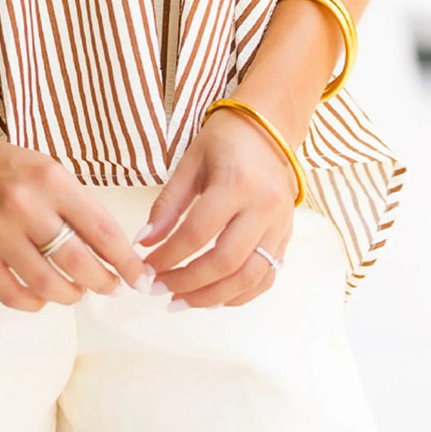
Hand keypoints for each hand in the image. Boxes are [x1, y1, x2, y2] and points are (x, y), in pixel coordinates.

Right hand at [0, 128, 153, 311]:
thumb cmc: (9, 168)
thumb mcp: (50, 172)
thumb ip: (77, 208)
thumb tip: (112, 253)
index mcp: (51, 179)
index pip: (101, 229)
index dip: (125, 260)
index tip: (138, 277)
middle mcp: (24, 204)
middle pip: (77, 262)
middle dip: (102, 282)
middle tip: (109, 286)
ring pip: (46, 284)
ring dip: (70, 295)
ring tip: (76, 290)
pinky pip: (11, 294)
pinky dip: (34, 302)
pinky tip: (42, 296)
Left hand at [133, 106, 297, 307]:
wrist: (268, 129)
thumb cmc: (224, 142)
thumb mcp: (190, 163)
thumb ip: (167, 204)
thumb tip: (144, 243)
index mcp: (236, 183)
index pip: (197, 233)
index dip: (168, 256)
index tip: (145, 268)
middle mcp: (264, 208)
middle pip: (225, 262)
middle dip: (188, 283)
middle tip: (160, 290)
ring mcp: (280, 225)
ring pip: (249, 277)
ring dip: (212, 297)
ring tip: (181, 302)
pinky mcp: (286, 236)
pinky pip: (266, 277)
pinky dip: (239, 294)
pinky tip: (212, 297)